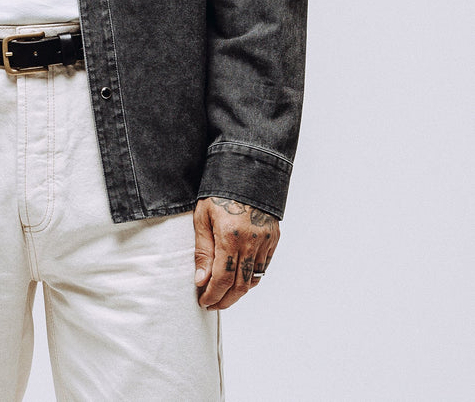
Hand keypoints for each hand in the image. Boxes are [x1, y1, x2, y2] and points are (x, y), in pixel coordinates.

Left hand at [194, 196, 278, 310]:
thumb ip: (203, 250)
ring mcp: (266, 241)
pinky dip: (250, 278)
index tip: (203, 301)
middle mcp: (251, 241)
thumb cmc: (219, 192)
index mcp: (230, 235)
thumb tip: (201, 280)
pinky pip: (263, 267)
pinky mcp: (273, 239)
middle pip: (240, 285)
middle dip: (224, 300)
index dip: (212, 294)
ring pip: (253, 279)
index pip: (222, 278)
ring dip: (238, 293)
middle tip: (211, 304)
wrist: (247, 171)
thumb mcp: (202, 217)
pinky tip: (239, 281)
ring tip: (223, 296)